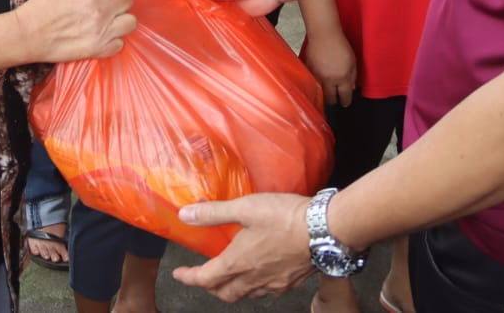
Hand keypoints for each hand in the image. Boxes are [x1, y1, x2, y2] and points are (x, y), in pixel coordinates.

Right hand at [16, 0, 135, 62]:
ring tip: (109, 20)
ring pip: (131, 22)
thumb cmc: (41, 8)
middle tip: (106, 3)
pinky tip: (102, 35)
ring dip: (121, 19)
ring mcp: (102, 33)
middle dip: (117, 0)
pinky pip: (120, 44)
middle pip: (127, 1)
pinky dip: (113, 40)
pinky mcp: (98, 51)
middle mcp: (102, 12)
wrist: (27, 35)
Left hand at [172, 193, 311, 300]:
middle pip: (224, 293)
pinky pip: (265, 292)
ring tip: (228, 276)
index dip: (188, 277)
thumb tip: (185, 216)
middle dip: (210, 287)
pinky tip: (258, 275)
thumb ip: (214, 213)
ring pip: (245, 295)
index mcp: (237, 263)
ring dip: (231, 289)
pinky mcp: (289, 283)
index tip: (180, 274)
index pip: (205, 279)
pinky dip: (253, 288)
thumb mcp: (244, 208)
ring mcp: (273, 284)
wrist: (324, 230)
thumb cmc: (284, 217)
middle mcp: (253, 279)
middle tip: (203, 276)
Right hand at [301, 32, 357, 106]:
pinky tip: (318, 80)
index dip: (346, 102)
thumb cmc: (340, 44)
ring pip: (319, 93)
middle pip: (330, 99)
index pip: (344, 97)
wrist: (324, 34)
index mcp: (342, 78)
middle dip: (334, 100)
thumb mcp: (353, 60)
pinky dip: (315, 83)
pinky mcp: (308, 70)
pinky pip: (311, 81)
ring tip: (326, 91)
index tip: (345, 103)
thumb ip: (353, 76)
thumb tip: (351, 88)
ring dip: (323, 93)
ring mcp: (317, 76)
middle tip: (335, 98)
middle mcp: (329, 80)